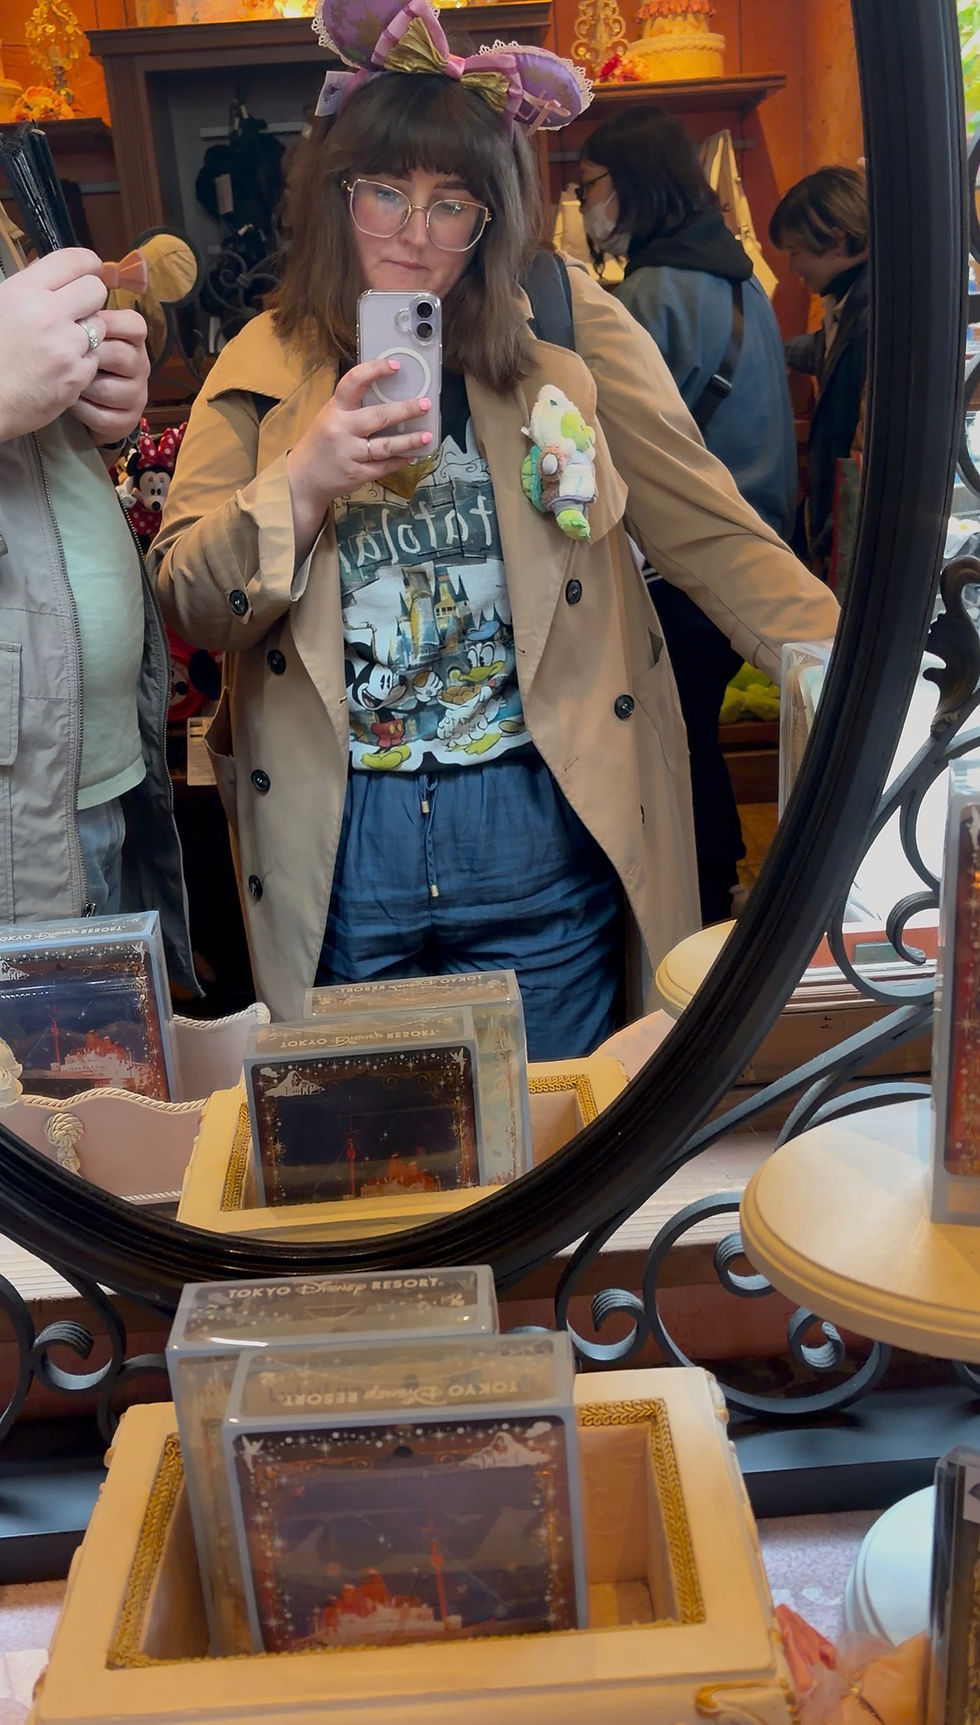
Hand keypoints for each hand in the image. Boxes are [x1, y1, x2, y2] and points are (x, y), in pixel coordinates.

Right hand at [0, 248, 109, 441]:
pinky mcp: (77, 375)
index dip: (88, 263)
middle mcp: (48, 314)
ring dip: (88, 332)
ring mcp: (66, 347)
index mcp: (25, 291)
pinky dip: (83, 362)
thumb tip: (58, 275)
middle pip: (96, 290)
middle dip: (90, 298)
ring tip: (63, 343)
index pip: (73, 261)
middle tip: (78, 309)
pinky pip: (95, 358)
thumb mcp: (1, 305)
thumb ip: (30, 288)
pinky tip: (61, 366)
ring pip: (100, 326)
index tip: (91, 269)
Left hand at [68, 306, 149, 445]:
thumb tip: (77, 280)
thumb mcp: (80, 330)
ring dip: (82, 386)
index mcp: (131, 338)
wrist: (83, 404)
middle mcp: (140, 365)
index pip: (135, 324)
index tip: (80, 325)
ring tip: (66, 381)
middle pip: (121, 355)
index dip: (108, 323)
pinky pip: (103, 416)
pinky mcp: (127, 421)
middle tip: (69, 357)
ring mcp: (137, 394)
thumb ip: (83, 311)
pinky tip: (70, 402)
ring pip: (110, 388)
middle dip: (89, 357)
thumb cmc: (77, 359)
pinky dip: (82, 410)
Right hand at [286, 358, 432, 559]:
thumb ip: (353, 407)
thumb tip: (389, 393)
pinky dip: (399, 461)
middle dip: (405, 410)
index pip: (353, 382)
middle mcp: (342, 429)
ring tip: (428, 436)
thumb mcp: (330, 417)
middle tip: (425, 404)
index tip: (395, 366)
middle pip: (379, 416)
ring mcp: (350, 454)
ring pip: (386, 446)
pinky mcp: (357, 474)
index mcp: (335, 409)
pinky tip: (411, 456)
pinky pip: (384, 467)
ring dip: (410, 441)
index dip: (375, 370)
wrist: (303, 478)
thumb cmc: (322, 442)